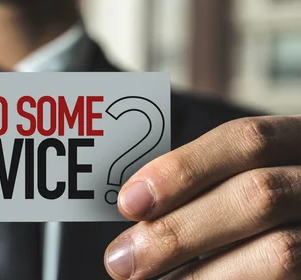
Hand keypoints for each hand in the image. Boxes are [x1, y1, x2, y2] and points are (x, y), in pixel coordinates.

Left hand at [104, 115, 300, 278]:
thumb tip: (136, 205)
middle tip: (122, 260)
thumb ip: (207, 182)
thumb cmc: (265, 203)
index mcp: (297, 142)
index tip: (129, 201)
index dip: (183, 169)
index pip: (246, 140)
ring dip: (200, 274)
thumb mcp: (247, 174)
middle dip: (179, 230)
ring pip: (280, 252)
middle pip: (257, 196)